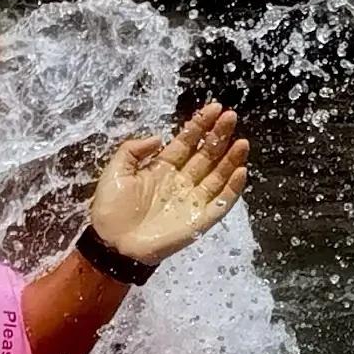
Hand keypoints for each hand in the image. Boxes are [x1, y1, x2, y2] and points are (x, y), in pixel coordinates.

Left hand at [85, 103, 250, 266]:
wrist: (112, 246)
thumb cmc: (111, 211)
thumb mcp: (115, 173)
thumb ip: (132, 151)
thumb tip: (158, 137)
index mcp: (163, 168)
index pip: (187, 142)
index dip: (200, 126)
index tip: (214, 108)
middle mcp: (182, 181)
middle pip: (206, 154)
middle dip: (219, 135)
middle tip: (231, 117)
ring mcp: (193, 200)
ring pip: (218, 175)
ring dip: (231, 158)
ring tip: (242, 142)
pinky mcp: (200, 219)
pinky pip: (221, 202)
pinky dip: (233, 188)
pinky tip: (240, 171)